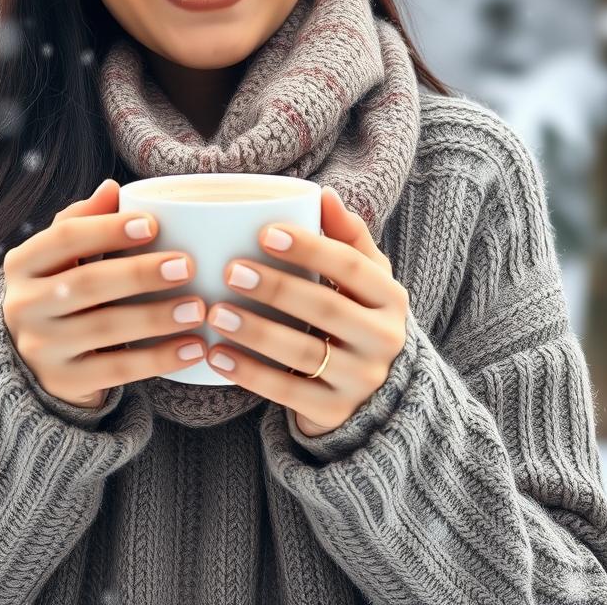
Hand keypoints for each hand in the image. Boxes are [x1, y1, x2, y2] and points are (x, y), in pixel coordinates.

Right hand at [2, 179, 208, 408]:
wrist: (33, 366)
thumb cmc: (60, 295)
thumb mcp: (61, 258)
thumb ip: (84, 221)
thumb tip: (112, 187)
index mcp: (23, 264)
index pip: (65, 237)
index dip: (109, 228)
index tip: (153, 224)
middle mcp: (22, 305)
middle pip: (87, 283)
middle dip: (140, 273)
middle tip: (187, 266)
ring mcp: (40, 348)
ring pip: (105, 328)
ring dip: (157, 317)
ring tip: (198, 309)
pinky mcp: (63, 382)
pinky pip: (117, 369)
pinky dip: (159, 359)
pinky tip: (193, 348)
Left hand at [204, 185, 408, 436]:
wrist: (376, 393)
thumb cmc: (358, 317)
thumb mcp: (365, 278)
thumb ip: (348, 236)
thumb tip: (323, 194)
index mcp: (390, 298)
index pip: (350, 266)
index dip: (308, 248)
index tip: (263, 233)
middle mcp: (384, 339)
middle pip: (326, 308)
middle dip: (276, 287)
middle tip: (230, 270)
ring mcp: (362, 380)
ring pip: (305, 352)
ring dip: (256, 331)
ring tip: (217, 313)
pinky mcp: (335, 412)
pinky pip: (288, 392)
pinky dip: (249, 374)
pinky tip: (216, 356)